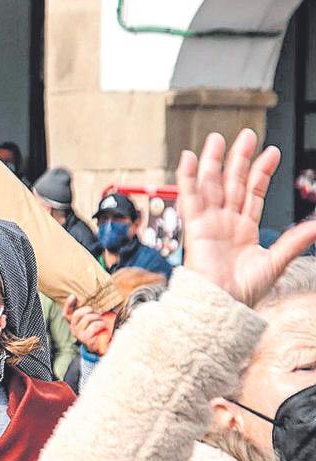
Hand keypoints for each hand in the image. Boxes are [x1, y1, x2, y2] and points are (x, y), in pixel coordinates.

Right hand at [63, 294, 114, 355]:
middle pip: (77, 314)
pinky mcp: (85, 339)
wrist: (102, 347)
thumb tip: (95, 300)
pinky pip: (93, 326)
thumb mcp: (93, 320)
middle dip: (89, 310)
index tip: (73, 296)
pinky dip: (101, 324)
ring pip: (87, 319)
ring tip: (103, 321)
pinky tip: (105, 326)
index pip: (67, 313)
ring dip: (98, 318)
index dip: (68, 304)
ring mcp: (78, 334)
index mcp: (74, 323)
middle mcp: (73, 329)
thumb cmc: (99, 331)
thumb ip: (90, 312)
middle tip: (98, 313)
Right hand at [178, 129, 315, 305]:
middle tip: (246, 135)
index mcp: (245, 228)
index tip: (271, 152)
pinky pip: (190, 197)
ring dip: (212, 162)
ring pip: (211, 185)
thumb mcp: (276, 261)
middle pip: (232, 183)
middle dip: (239, 159)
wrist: (221, 303)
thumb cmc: (245, 290)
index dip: (262, 172)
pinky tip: (189, 159)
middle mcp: (226, 221)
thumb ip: (294, 240)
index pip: (254, 192)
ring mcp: (209, 222)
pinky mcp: (194, 227)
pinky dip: (187, 178)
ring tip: (215, 139)